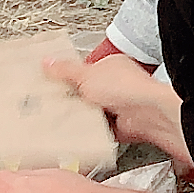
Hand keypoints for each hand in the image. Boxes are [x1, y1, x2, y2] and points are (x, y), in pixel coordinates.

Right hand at [49, 52, 191, 171]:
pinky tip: (80, 130)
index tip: (52, 83)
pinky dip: (89, 131)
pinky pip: (98, 129)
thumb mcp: (87, 74)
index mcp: (111, 66)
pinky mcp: (118, 126)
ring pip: (91, 112)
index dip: (69, 77)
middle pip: (87, 92)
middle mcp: (116, 85)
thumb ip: (66, 70)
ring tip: (66, 117)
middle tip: (56, 103)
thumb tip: (48, 62)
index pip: (85, 70)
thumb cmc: (126, 87)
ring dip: (81, 116)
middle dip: (73, 99)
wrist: (145, 114)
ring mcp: (118, 106)